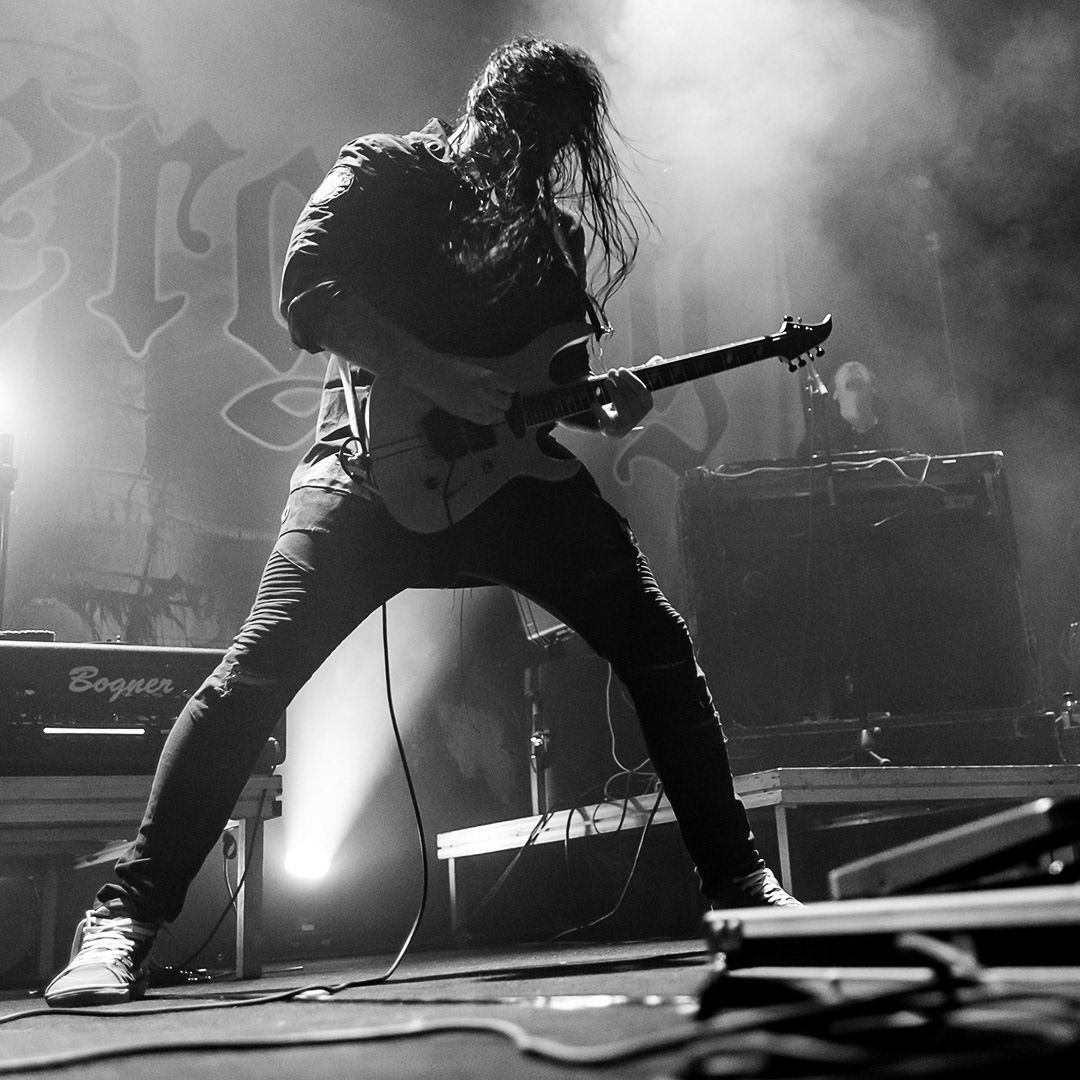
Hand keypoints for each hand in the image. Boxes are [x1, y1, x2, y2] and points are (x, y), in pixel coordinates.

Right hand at [400, 354, 515, 425]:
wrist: (431, 374)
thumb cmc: (450, 369)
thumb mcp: (474, 370)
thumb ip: (488, 381)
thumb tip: (501, 392)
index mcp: (487, 376)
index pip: (510, 387)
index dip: (507, 390)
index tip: (501, 391)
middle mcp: (484, 390)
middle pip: (506, 404)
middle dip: (502, 403)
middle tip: (493, 400)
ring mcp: (475, 403)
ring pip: (497, 415)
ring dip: (494, 412)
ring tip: (484, 406)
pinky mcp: (466, 413)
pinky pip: (484, 421)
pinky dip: (484, 418)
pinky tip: (477, 411)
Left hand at [593, 367, 652, 436]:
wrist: (615, 426)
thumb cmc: (627, 403)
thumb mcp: (636, 389)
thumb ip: (644, 375)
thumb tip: (657, 358)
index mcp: (646, 405)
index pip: (643, 392)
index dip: (632, 380)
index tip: (621, 370)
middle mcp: (638, 415)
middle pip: (630, 397)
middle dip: (620, 383)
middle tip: (611, 372)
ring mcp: (626, 423)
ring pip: (621, 406)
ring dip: (613, 391)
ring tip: (606, 381)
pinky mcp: (613, 428)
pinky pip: (606, 419)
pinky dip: (599, 409)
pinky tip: (594, 401)